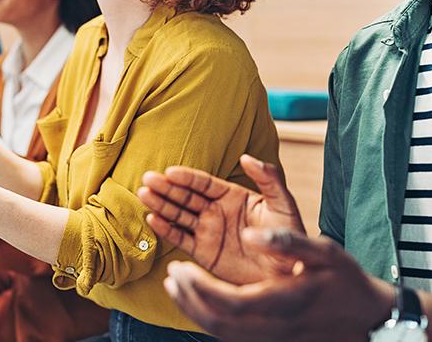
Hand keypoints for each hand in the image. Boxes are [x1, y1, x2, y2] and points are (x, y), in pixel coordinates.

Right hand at [138, 154, 304, 283]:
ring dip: (161, 205)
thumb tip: (247, 157)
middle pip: (186, 196)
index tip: (170, 172)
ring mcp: (208, 231)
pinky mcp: (203, 252)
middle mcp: (216, 211)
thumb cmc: (288, 236)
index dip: (186, 177)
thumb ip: (268, 178)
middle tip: (147, 180)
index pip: (203, 183)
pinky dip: (166, 230)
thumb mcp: (282, 204)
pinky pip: (180, 238)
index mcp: (232, 196)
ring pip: (179, 214)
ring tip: (143, 196)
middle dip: (166, 188)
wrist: (287, 273)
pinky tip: (153, 219)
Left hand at [164, 230, 392, 341]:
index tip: (180, 267)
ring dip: (193, 310)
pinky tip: (199, 301)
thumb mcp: (324, 252)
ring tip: (176, 286)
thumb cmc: (346, 280)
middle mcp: (272, 326)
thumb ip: (286, 242)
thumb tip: (251, 233)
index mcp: (282, 302)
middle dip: (188, 299)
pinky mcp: (269, 340)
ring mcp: (270, 338)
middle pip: (217, 322)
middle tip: (171, 275)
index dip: (198, 288)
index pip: (228, 302)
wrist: (366, 317)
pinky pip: (229, 336)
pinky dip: (208, 319)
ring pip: (220, 332)